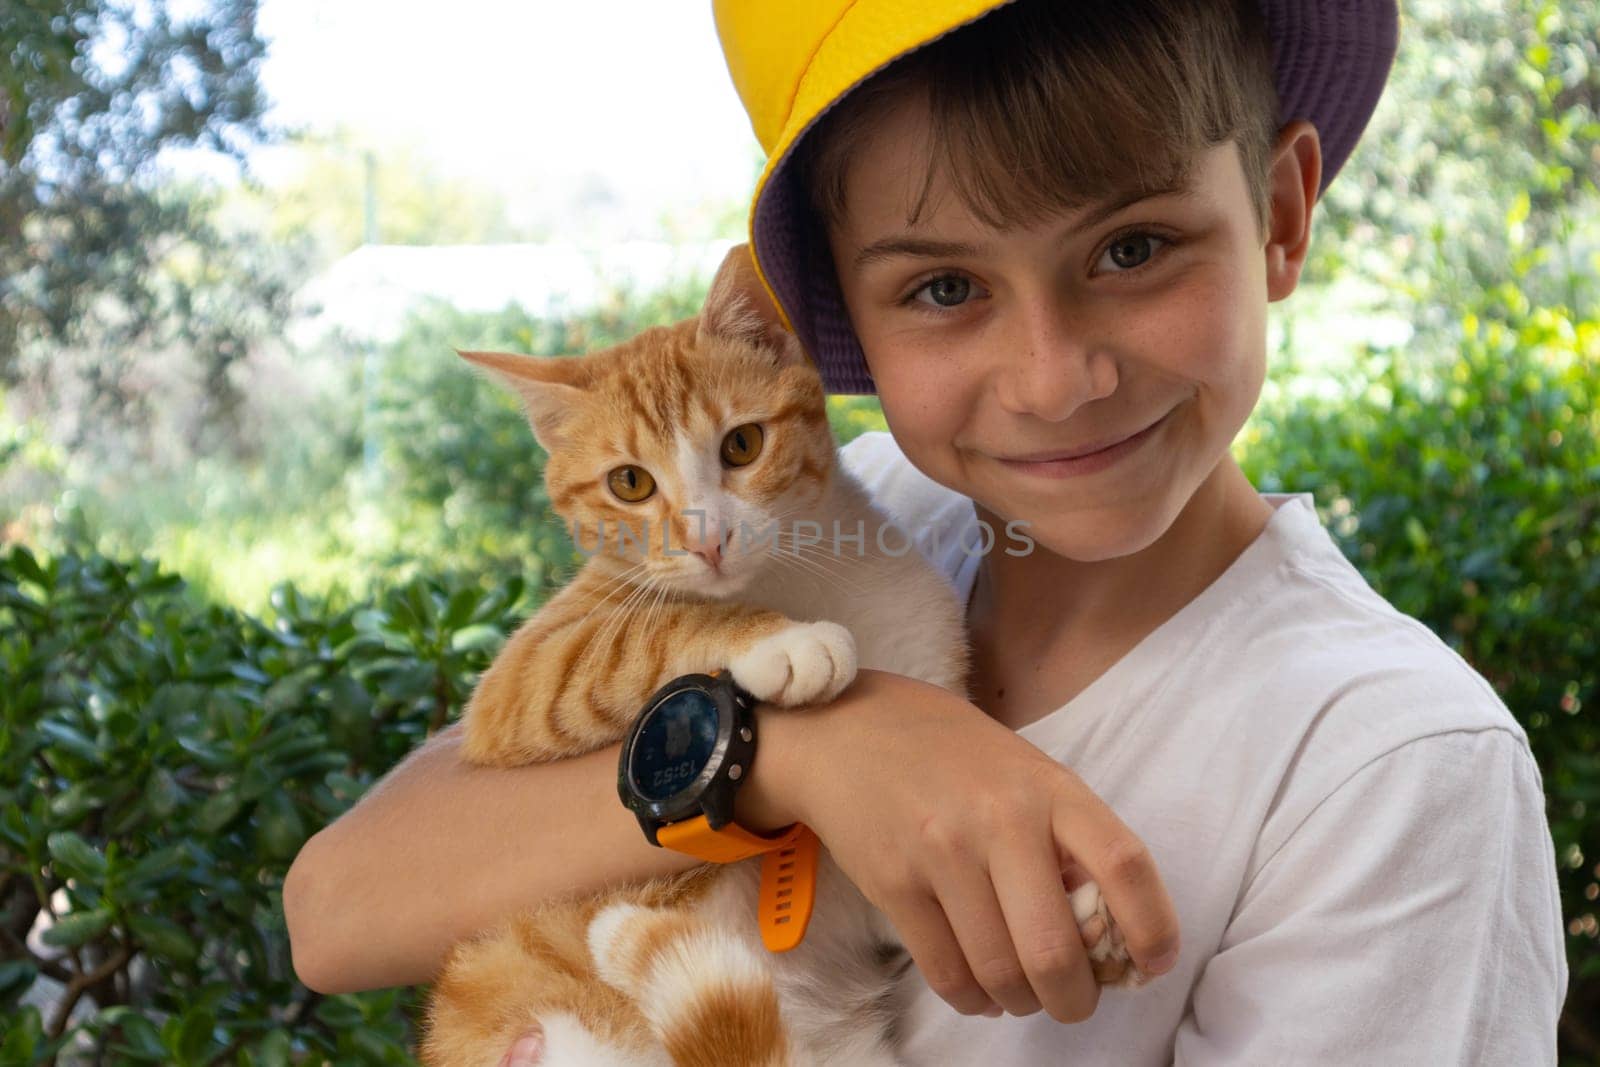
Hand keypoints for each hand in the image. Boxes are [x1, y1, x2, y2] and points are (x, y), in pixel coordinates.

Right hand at [746, 668, 1179, 1021]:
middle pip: (1055, 949)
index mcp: (1048, 787)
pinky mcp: (894, 884)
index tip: (1154, 963)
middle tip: (1074, 1000)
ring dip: (1021, 1002)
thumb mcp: (1024, 771)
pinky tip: (979, 989)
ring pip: (1000, 973)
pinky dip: (973, 999)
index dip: (1152, 926)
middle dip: (1074, 998)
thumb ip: (1065, 837)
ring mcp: (942, 854)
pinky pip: (947, 974)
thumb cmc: (952, 754)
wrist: (847, 730)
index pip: (1122, 863)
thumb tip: (1108, 933)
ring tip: (1022, 993)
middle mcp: (1000, 819)